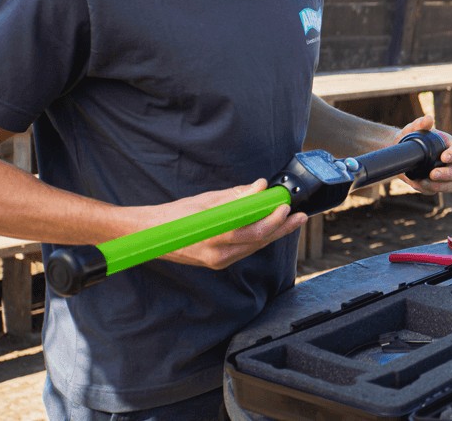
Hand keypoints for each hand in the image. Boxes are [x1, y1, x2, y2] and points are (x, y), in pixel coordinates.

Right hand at [135, 179, 307, 269]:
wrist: (151, 235)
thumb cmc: (176, 215)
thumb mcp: (207, 201)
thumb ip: (236, 196)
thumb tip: (260, 187)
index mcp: (216, 236)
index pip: (254, 230)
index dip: (274, 219)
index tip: (285, 205)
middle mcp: (219, 254)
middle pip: (259, 241)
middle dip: (282, 228)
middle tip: (299, 216)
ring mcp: (219, 261)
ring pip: (255, 247)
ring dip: (274, 233)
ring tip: (290, 221)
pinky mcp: (218, 263)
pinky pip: (245, 250)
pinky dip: (258, 238)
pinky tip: (269, 228)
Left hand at [396, 115, 451, 194]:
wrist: (400, 152)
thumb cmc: (410, 138)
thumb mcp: (413, 129)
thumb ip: (420, 123)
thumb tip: (428, 119)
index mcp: (449, 146)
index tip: (443, 157)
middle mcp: (450, 162)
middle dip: (448, 174)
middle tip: (433, 173)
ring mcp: (444, 175)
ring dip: (441, 186)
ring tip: (425, 182)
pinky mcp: (436, 185)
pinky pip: (437, 190)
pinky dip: (428, 188)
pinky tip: (418, 183)